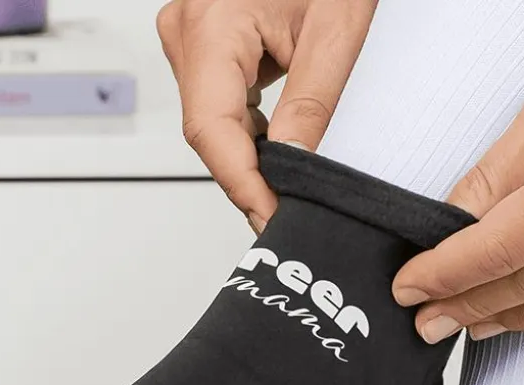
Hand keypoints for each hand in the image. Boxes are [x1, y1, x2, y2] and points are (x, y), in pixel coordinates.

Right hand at [156, 0, 377, 229]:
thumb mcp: (335, 30)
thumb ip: (313, 104)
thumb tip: (295, 168)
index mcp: (211, 24)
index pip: (212, 131)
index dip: (243, 186)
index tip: (272, 220)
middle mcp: (188, 30)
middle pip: (210, 131)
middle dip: (250, 178)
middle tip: (291, 215)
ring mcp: (192, 37)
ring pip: (215, 122)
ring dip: (252, 158)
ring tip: (291, 189)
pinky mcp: (208, 43)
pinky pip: (222, 102)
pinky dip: (252, 133)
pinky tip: (280, 151)